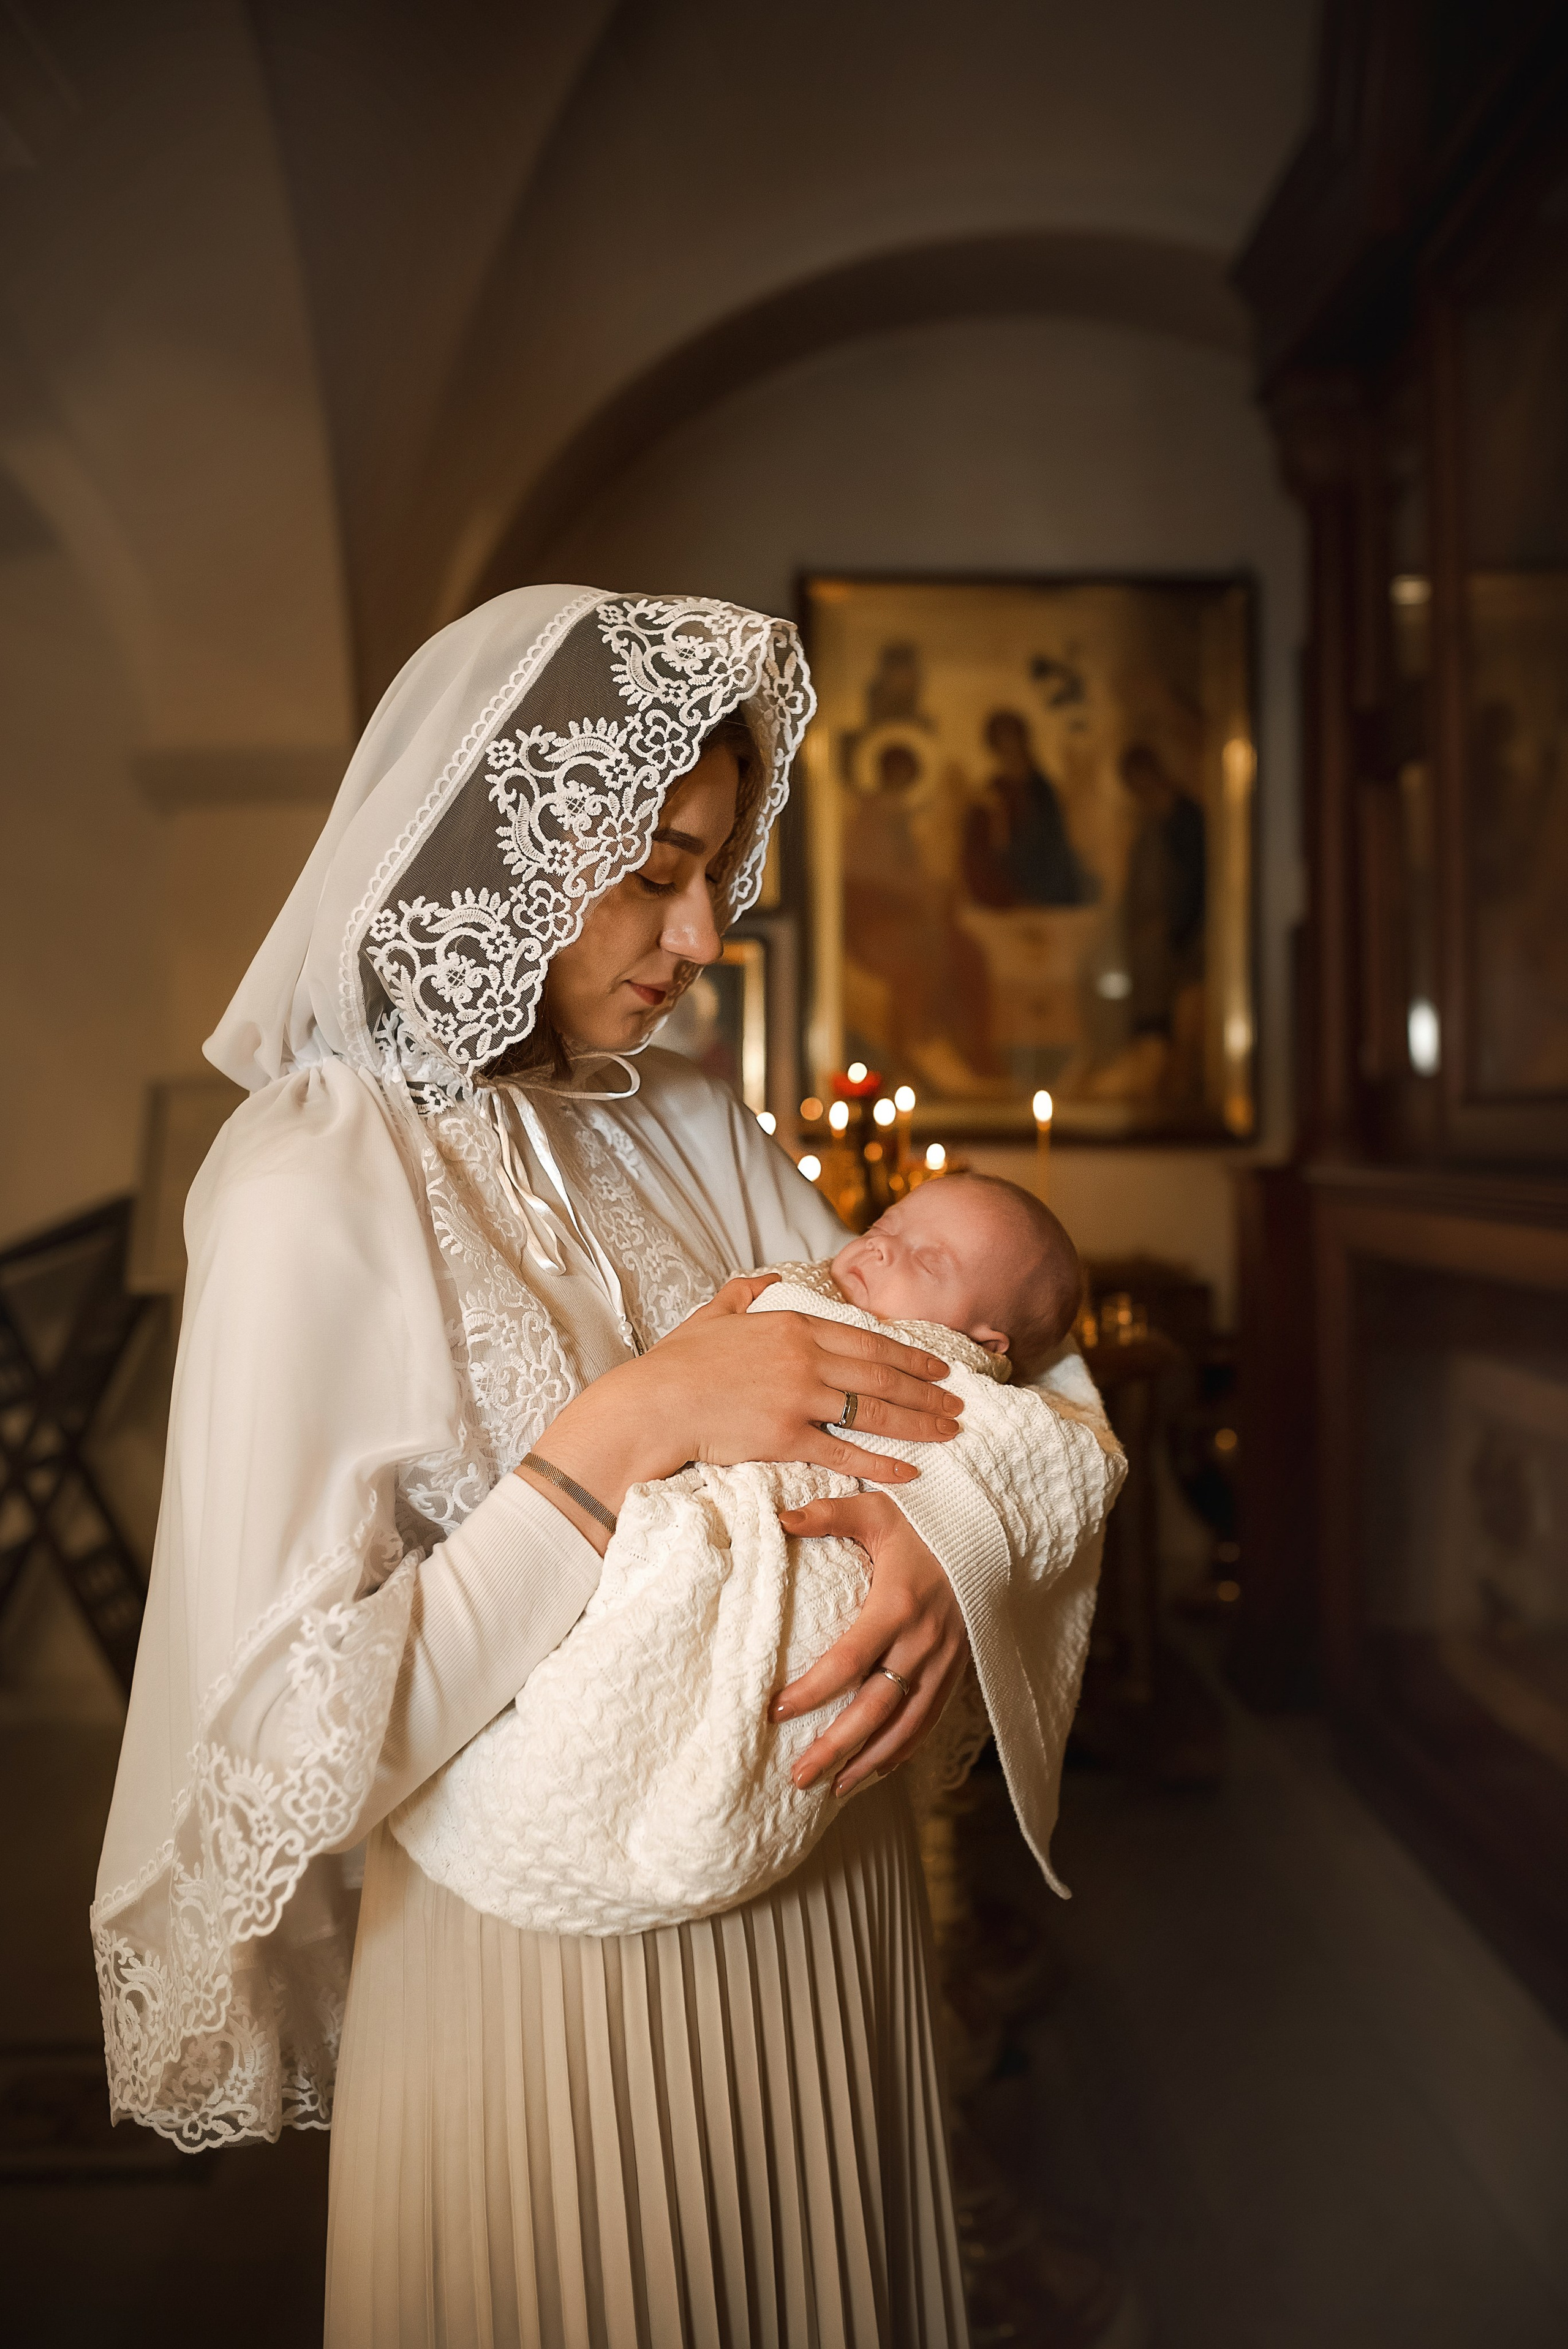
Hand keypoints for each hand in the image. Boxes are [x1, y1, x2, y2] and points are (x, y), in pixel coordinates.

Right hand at [530, 1276, 964, 1535]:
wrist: (653, 1404)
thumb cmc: (678, 1362)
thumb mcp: (713, 1314)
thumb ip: (743, 1292)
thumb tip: (764, 1278)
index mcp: (792, 1325)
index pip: (867, 1340)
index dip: (909, 1355)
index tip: (939, 1366)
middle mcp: (804, 1358)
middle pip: (881, 1375)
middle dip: (928, 1391)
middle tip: (959, 1403)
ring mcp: (798, 1398)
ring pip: (874, 1410)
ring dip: (918, 1422)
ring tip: (949, 1433)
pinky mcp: (787, 1437)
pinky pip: (846, 1451)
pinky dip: (883, 1462)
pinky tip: (910, 1470)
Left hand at [769, 1492, 969, 1797]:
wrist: (992, 1532)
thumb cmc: (927, 1520)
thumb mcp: (879, 1508)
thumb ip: (830, 1514)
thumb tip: (780, 1518)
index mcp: (898, 1605)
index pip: (849, 1660)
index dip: (813, 1691)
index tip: (776, 1712)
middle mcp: (924, 1642)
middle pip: (876, 1708)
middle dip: (836, 1747)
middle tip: (798, 1776)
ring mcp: (944, 1661)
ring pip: (906, 1726)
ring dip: (869, 1762)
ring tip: (831, 1788)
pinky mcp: (956, 1670)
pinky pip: (929, 1721)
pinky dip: (902, 1751)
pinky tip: (874, 1770)